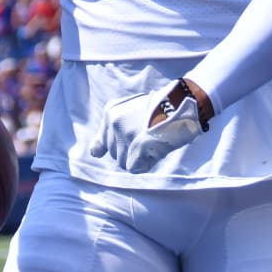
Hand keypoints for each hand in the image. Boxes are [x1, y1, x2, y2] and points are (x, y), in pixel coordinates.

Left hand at [89, 80, 204, 172]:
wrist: (178, 103)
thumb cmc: (159, 108)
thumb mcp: (131, 110)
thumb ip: (112, 130)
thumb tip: (93, 154)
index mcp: (110, 112)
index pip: (101, 143)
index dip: (113, 147)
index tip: (119, 149)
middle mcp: (113, 122)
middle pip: (114, 154)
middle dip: (130, 151)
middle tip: (147, 138)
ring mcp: (124, 134)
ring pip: (123, 162)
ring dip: (137, 158)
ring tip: (152, 143)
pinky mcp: (134, 146)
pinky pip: (132, 167)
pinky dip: (143, 164)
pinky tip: (154, 152)